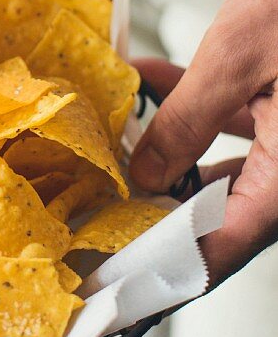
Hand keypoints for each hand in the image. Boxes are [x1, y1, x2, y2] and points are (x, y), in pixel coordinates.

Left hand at [129, 0, 277, 283]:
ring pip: (226, 175)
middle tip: (96, 208)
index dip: (158, 267)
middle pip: (219, 218)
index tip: (107, 274)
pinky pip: (241, 133)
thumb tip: (146, 174)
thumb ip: (185, 123)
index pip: (218, 250)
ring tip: (115, 144)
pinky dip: (196, 117)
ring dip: (170, 159)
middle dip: (155, 209)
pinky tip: (148, 86)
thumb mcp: (236, 61)